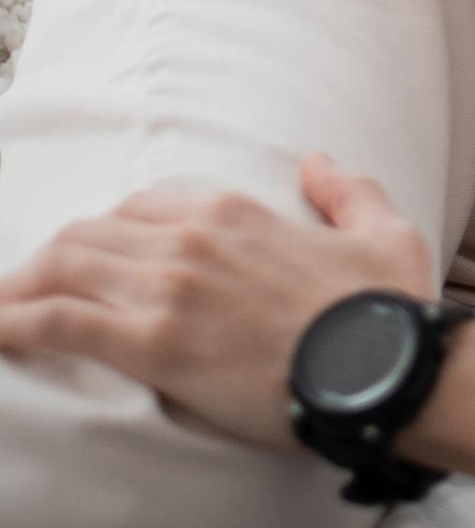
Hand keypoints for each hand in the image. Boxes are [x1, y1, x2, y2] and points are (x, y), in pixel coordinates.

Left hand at [0, 156, 431, 452]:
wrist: (380, 367)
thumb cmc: (384, 309)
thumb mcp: (383, 230)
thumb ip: (347, 188)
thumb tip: (318, 160)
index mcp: (233, 211)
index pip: (138, 209)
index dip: (103, 235)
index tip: (84, 262)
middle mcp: (190, 239)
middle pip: (88, 236)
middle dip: (45, 263)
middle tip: (22, 294)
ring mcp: (168, 289)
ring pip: (63, 271)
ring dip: (19, 291)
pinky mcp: (153, 344)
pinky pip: (61, 323)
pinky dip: (16, 324)